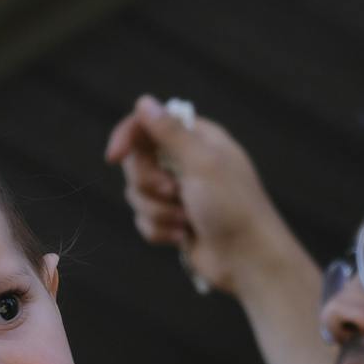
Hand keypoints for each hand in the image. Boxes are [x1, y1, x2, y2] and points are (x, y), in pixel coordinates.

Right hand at [104, 95, 281, 296]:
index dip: (127, 137)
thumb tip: (144, 102)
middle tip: (174, 192)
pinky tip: (184, 237)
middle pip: (137, 161)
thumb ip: (170, 133)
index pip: (149, 124)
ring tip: (186, 221)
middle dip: (149, 183)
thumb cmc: (234, 208)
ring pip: (138, 194)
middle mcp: (187, 163)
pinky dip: (161, 231)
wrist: (249, 261)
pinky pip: (144, 220)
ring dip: (158, 211)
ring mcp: (179, 193)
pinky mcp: (173, 221)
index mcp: (198, 140)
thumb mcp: (202, 164)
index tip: (114, 156)